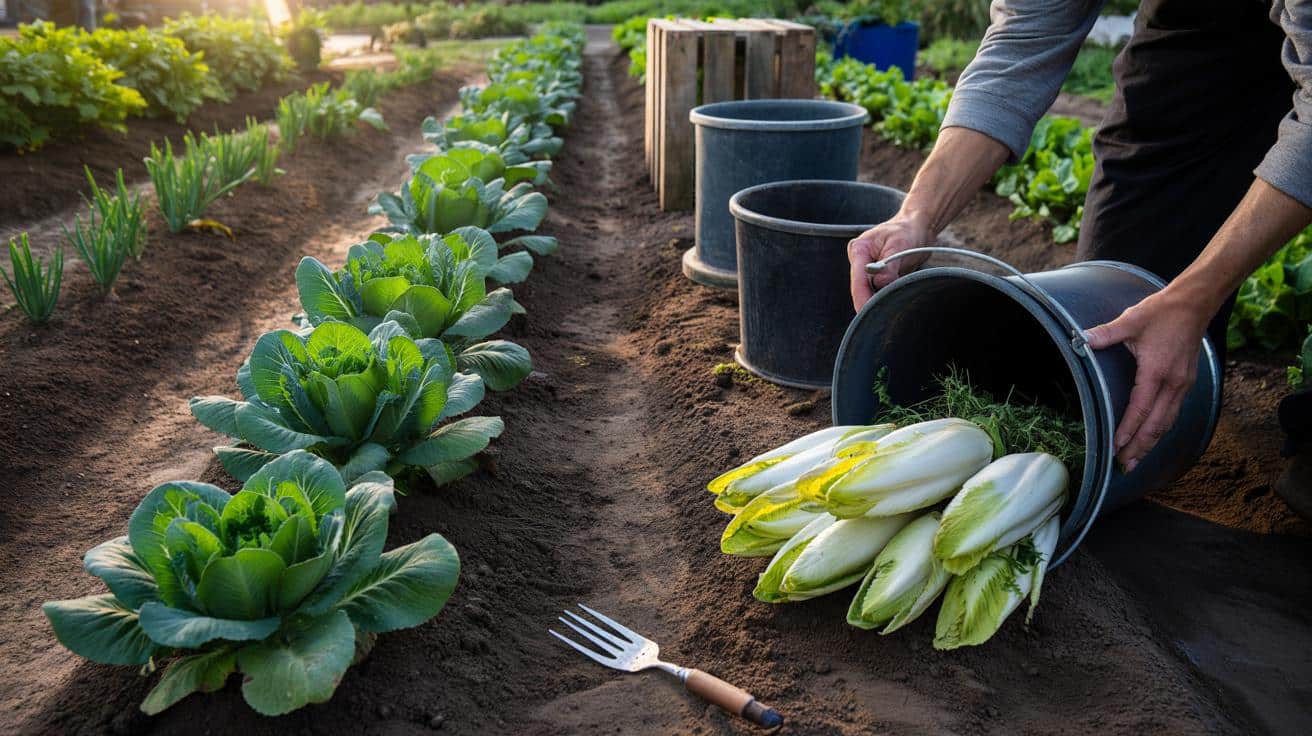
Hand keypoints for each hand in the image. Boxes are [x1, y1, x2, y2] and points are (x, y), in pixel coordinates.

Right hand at [846, 213, 932, 310]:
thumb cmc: (908, 232)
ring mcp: (864, 267)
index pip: (857, 279)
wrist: (916, 228)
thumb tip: (880, 283)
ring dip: (877, 299)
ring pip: (866, 291)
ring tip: (891, 308)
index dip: (862, 298)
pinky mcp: (872, 274)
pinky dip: (882, 296)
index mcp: (859, 249)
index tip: (868, 313)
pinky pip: (874, 290)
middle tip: (883, 317)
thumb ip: (889, 266)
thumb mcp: (900, 245)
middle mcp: (858, 259)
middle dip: (869, 302)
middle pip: (859, 288)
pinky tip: (891, 301)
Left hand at [1084, 290, 1209, 471]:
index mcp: (1157, 371)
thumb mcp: (1131, 320)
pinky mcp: (1186, 383)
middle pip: (1156, 424)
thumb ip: (1105, 334)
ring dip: (1151, 443)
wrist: (1193, 305)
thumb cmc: (1161, 313)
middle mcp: (1173, 383)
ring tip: (1135, 460)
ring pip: (1167, 422)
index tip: (1116, 447)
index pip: (1140, 409)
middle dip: (1139, 447)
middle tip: (1123, 465)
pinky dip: (1160, 429)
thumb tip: (1082, 341)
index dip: (1128, 430)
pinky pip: (1172, 413)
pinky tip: (1151, 438)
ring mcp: (1183, 385)